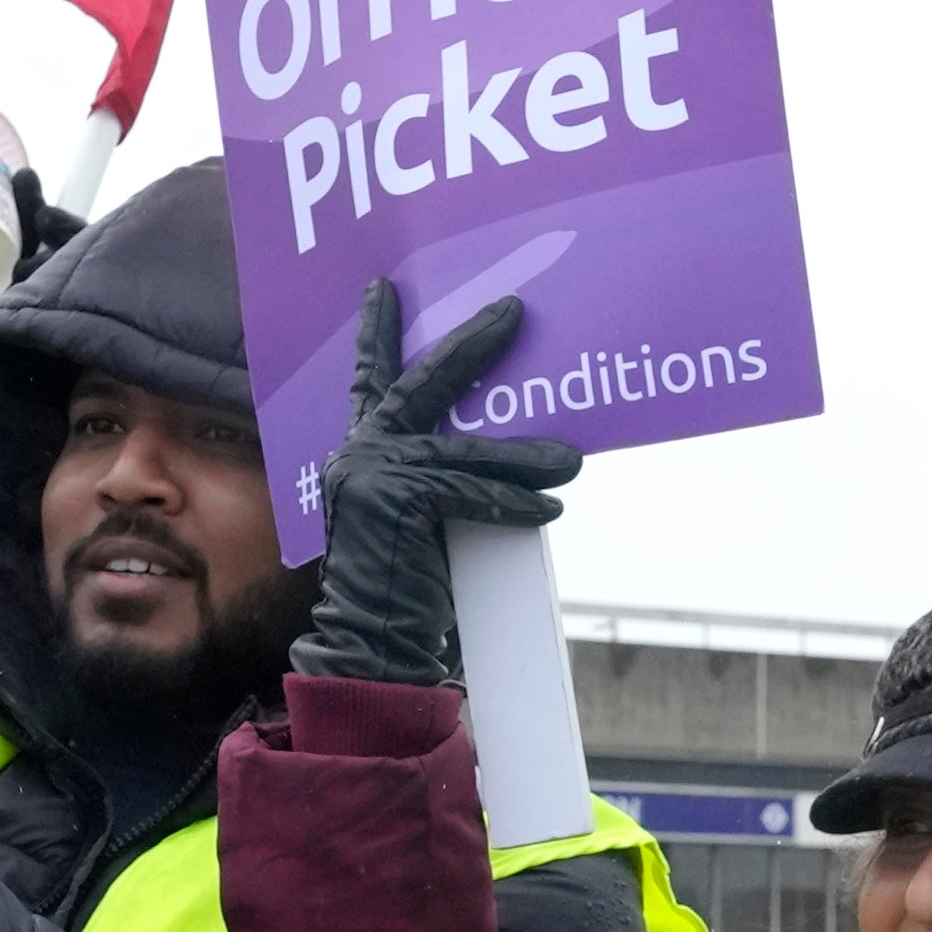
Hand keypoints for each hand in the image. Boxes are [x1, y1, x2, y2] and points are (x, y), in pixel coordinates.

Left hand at [0, 166, 84, 371]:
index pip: (22, 228)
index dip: (23, 200)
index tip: (12, 175)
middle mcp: (29, 286)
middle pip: (47, 236)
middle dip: (42, 204)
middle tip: (26, 181)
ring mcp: (46, 304)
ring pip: (67, 258)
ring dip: (62, 229)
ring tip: (41, 216)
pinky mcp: (58, 324)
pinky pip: (76, 292)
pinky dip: (67, 269)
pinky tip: (37, 263)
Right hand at [295, 282, 581, 687]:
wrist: (376, 644)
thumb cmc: (412, 581)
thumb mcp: (431, 512)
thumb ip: (451, 473)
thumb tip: (529, 451)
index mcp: (364, 453)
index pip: (373, 382)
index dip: (380, 334)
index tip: (385, 287)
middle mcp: (360, 455)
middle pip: (423, 386)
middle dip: (471, 346)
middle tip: (513, 310)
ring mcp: (370, 476)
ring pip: (463, 452)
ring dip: (524, 458)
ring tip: (572, 462)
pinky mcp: (393, 503)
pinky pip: (468, 493)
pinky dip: (512, 503)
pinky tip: (547, 511)